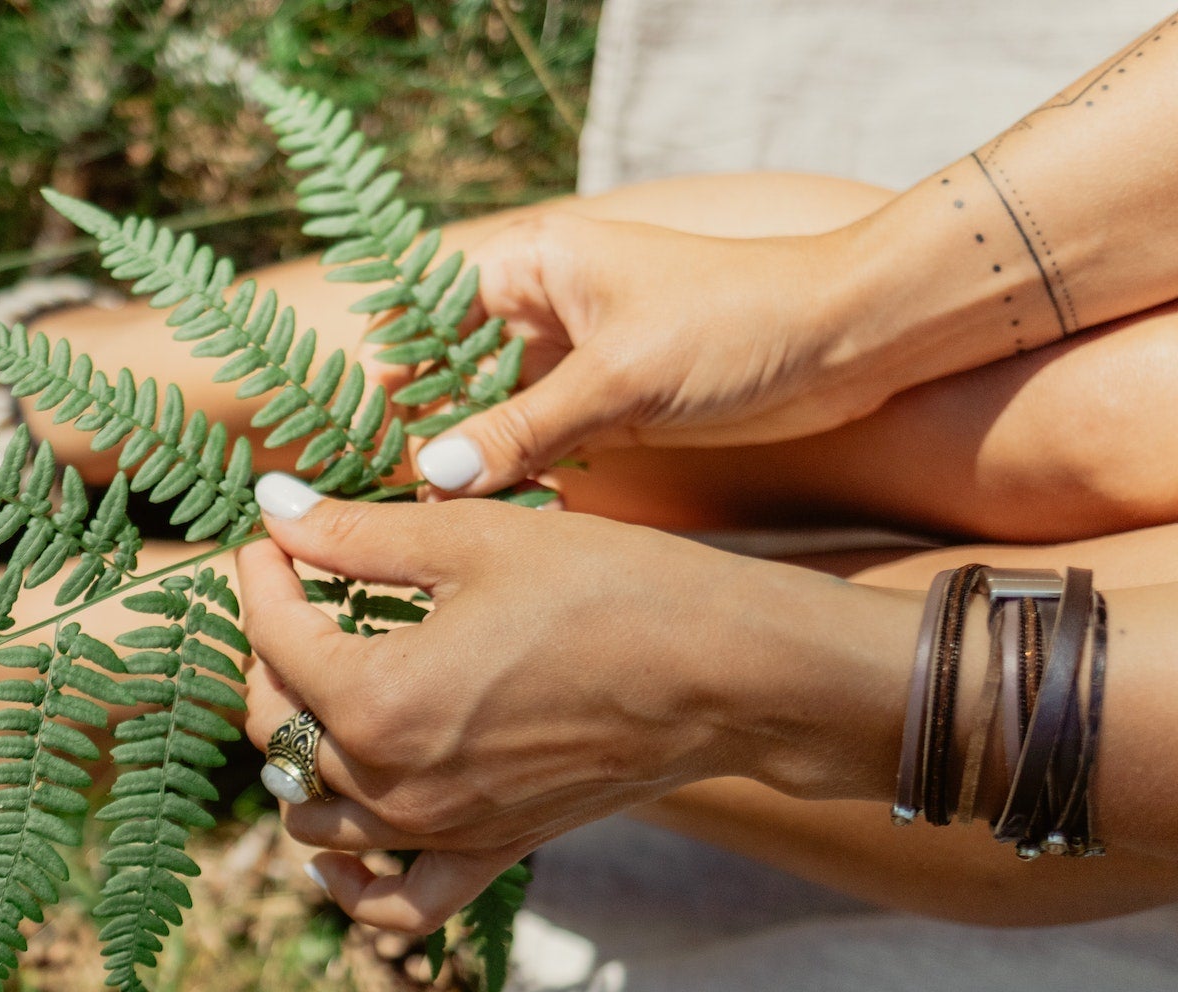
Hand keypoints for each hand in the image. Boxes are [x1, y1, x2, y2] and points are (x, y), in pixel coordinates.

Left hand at [238, 474, 917, 931]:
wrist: (727, 671)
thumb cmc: (608, 589)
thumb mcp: (471, 541)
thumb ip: (356, 533)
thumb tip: (275, 509)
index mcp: (379, 699)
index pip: (275, 636)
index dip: (261, 574)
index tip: (273, 535)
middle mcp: (397, 783)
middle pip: (276, 727)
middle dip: (267, 653)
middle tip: (293, 593)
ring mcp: (443, 830)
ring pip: (314, 816)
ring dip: (292, 754)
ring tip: (312, 689)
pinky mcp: (491, 852)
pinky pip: (395, 903)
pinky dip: (349, 882)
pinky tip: (333, 846)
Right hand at [394, 212, 894, 496]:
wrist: (846, 340)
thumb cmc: (734, 323)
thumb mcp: (619, 380)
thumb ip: (521, 429)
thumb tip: (429, 475)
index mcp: (530, 267)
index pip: (422, 317)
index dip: (383, 378)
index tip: (343, 444)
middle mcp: (538, 311)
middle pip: (446, 374)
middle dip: (414, 433)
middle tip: (372, 502)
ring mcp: (569, 363)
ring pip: (486, 418)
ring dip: (462, 467)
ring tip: (418, 526)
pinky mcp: (602, 410)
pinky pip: (531, 447)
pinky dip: (509, 481)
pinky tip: (483, 524)